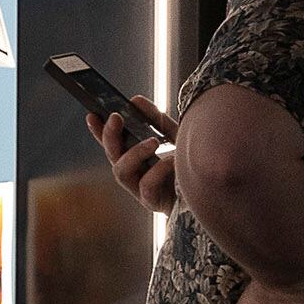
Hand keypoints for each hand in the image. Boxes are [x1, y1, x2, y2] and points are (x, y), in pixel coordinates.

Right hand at [84, 96, 179, 213]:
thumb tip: (136, 100)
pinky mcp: (153, 202)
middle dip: (109, 135)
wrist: (210, 193)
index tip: (92, 114)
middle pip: (111, 154)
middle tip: (116, 117)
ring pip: (120, 171)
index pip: (112, 142)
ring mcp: (139, 190)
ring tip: (153, 141)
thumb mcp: (174, 136)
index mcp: (136, 157)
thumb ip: (156, 119)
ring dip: (134, 153)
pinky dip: (157, 171)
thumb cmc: (189, 164)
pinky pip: (146, 186)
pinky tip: (171, 161)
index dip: (98, 130)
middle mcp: (133, 173)